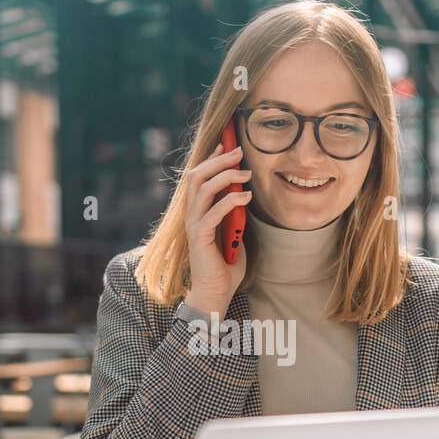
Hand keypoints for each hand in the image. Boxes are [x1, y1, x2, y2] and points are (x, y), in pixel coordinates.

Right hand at [182, 142, 251, 318]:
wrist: (215, 294)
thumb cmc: (225, 267)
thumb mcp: (234, 234)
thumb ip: (235, 215)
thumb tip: (244, 195)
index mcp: (198, 212)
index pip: (199, 177)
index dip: (212, 158)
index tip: (227, 143)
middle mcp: (191, 215)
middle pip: (197, 175)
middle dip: (218, 160)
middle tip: (238, 150)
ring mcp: (194, 225)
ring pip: (202, 188)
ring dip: (225, 176)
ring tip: (246, 173)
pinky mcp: (200, 237)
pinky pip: (213, 212)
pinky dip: (231, 201)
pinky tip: (246, 197)